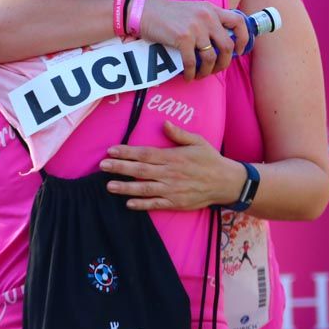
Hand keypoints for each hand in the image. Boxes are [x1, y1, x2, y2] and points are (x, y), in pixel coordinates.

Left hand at [101, 121, 242, 209]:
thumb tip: (164, 123)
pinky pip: (156, 204)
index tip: (111, 150)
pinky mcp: (176, 203)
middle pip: (140, 170)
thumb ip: (179, 134)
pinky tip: (128, 203)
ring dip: (125, 188)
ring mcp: (172, 189)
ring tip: (108, 185)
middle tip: (102, 166)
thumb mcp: (198, 141)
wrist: (226, 182)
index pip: (145, 154)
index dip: (126, 152)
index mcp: (173, 157)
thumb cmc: (210, 160)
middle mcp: (170, 173)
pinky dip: (142, 205)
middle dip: (120, 167)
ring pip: (144, 188)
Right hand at [139, 0, 249, 79]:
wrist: (144, 12)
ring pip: (211, 57)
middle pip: (227, 46)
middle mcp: (206, 16)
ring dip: (208, 71)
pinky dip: (191, 73)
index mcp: (211, 9)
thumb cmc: (167, 15)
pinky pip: (192, 63)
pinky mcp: (182, 38)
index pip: (239, 21)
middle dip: (224, 63)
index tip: (239, 51)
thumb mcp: (193, 10)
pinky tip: (188, 77)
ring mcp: (195, 27)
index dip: (244, 38)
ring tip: (201, 74)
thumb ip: (208, 21)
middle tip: (217, 69)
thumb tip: (221, 44)